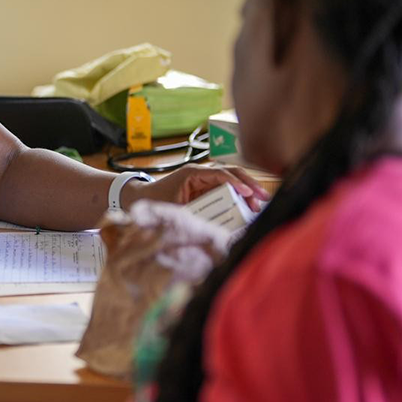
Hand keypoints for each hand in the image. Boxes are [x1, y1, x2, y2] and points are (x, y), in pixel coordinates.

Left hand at [124, 163, 270, 211]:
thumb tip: (209, 229)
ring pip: (231, 181)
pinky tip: (248, 208)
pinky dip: (237, 198)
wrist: (138, 198)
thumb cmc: (154, 201)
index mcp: (192, 173)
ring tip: (259, 205)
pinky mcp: (205, 189)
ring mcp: (204, 181)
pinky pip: (225, 191)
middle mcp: (201, 174)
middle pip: (231, 173)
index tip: (248, 194)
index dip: (236, 183)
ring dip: (246, 191)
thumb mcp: (172, 210)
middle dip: (249, 184)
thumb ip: (190, 216)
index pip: (220, 174)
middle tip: (263, 197)